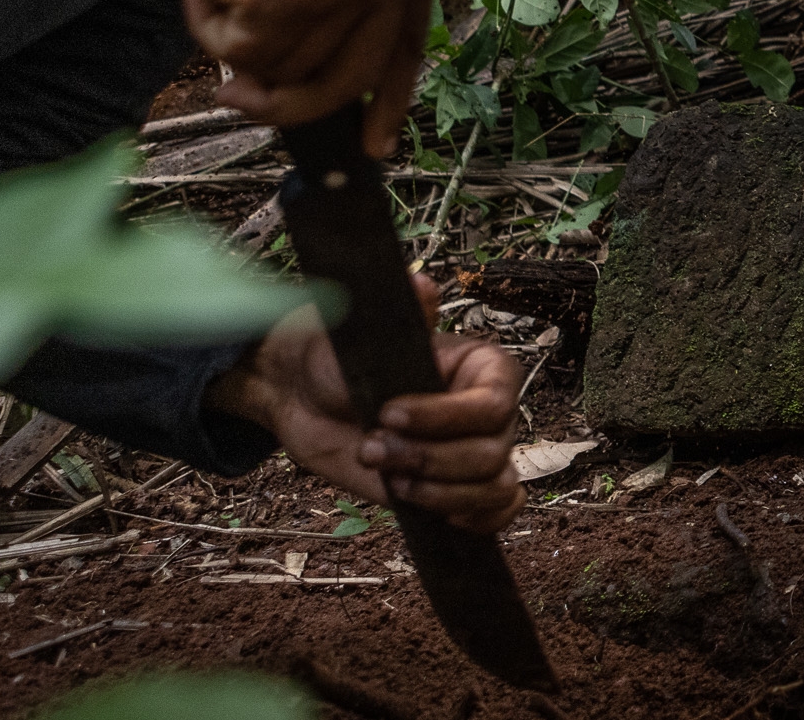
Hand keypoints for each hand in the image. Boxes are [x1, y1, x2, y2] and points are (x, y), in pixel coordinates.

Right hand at [115, 0, 438, 157]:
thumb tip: (315, 87)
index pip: (406, 41)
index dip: (388, 99)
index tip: (376, 145)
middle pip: (349, 77)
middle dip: (289, 100)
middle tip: (235, 93)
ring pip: (288, 70)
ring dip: (237, 40)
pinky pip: (245, 57)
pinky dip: (210, 29)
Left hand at [211, 278, 525, 533]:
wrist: (305, 395)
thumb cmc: (341, 355)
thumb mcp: (365, 331)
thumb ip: (402, 315)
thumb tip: (422, 285)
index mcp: (482, 369)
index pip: (492, 404)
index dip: (446, 418)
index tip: (389, 414)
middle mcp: (488, 413)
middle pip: (491, 453)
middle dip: (428, 459)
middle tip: (371, 447)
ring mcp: (472, 453)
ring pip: (492, 487)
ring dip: (438, 493)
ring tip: (390, 477)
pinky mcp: (453, 490)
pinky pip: (498, 510)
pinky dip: (480, 519)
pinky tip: (443, 517)